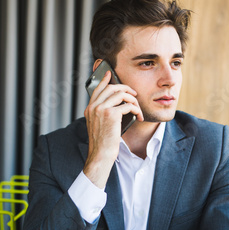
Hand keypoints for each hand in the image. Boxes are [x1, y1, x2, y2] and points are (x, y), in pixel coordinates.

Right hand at [83, 71, 142, 188]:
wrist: (101, 155)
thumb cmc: (102, 144)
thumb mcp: (99, 126)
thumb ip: (103, 114)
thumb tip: (118, 105)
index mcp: (89, 109)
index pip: (97, 89)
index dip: (105, 80)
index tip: (110, 74)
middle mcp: (94, 107)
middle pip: (112, 88)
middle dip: (125, 88)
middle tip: (133, 94)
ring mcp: (101, 109)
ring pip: (121, 94)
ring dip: (133, 100)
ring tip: (138, 108)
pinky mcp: (111, 114)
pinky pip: (128, 106)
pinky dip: (136, 110)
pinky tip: (139, 116)